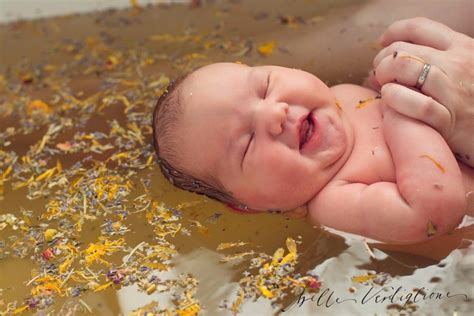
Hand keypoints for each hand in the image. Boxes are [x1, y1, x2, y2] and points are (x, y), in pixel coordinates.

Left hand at [368, 17, 473, 166]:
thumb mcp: (461, 71)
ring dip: (384, 78)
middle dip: (382, 62)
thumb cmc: (472, 102)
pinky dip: (395, 99)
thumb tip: (385, 62)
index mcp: (462, 47)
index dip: (393, 33)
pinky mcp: (448, 121)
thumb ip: (433, 61)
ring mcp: (453, 92)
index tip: (382, 44)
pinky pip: (413, 103)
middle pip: (402, 50)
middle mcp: (457, 64)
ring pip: (404, 68)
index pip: (418, 27)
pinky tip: (390, 103)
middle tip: (380, 77)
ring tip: (385, 89)